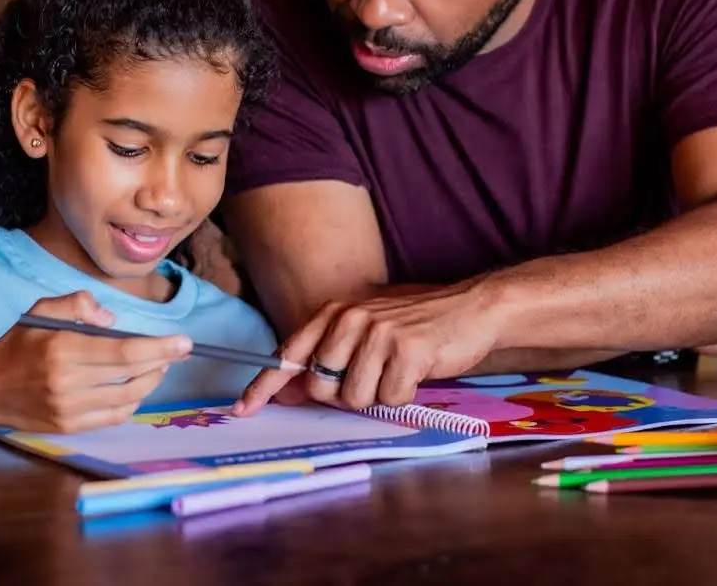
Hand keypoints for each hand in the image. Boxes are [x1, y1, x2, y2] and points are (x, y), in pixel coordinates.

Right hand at [0, 292, 189, 432]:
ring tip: (159, 368)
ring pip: (127, 398)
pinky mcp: (69, 427)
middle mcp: (68, 382)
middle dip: (163, 363)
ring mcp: (69, 409)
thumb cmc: (18, 344)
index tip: (184, 342)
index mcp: (64, 349)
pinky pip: (113, 417)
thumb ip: (78, 303)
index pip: (124, 352)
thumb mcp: (42, 310)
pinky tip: (136, 388)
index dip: (160, 348)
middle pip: (131, 375)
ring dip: (151, 383)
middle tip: (179, 352)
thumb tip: (112, 320)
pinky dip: (131, 403)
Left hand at [233, 283, 501, 415]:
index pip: (290, 354)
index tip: (243, 408)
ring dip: (380, 396)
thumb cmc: (418, 324)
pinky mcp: (407, 349)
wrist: (472, 307)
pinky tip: (418, 373)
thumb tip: (294, 390)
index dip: (264, 386)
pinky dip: (405, 395)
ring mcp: (378, 332)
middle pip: (322, 387)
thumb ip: (330, 356)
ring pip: (356, 398)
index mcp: (335, 312)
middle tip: (375, 377)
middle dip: (347, 395)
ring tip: (399, 371)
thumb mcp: (369, 330)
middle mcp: (350, 318)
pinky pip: (390, 398)